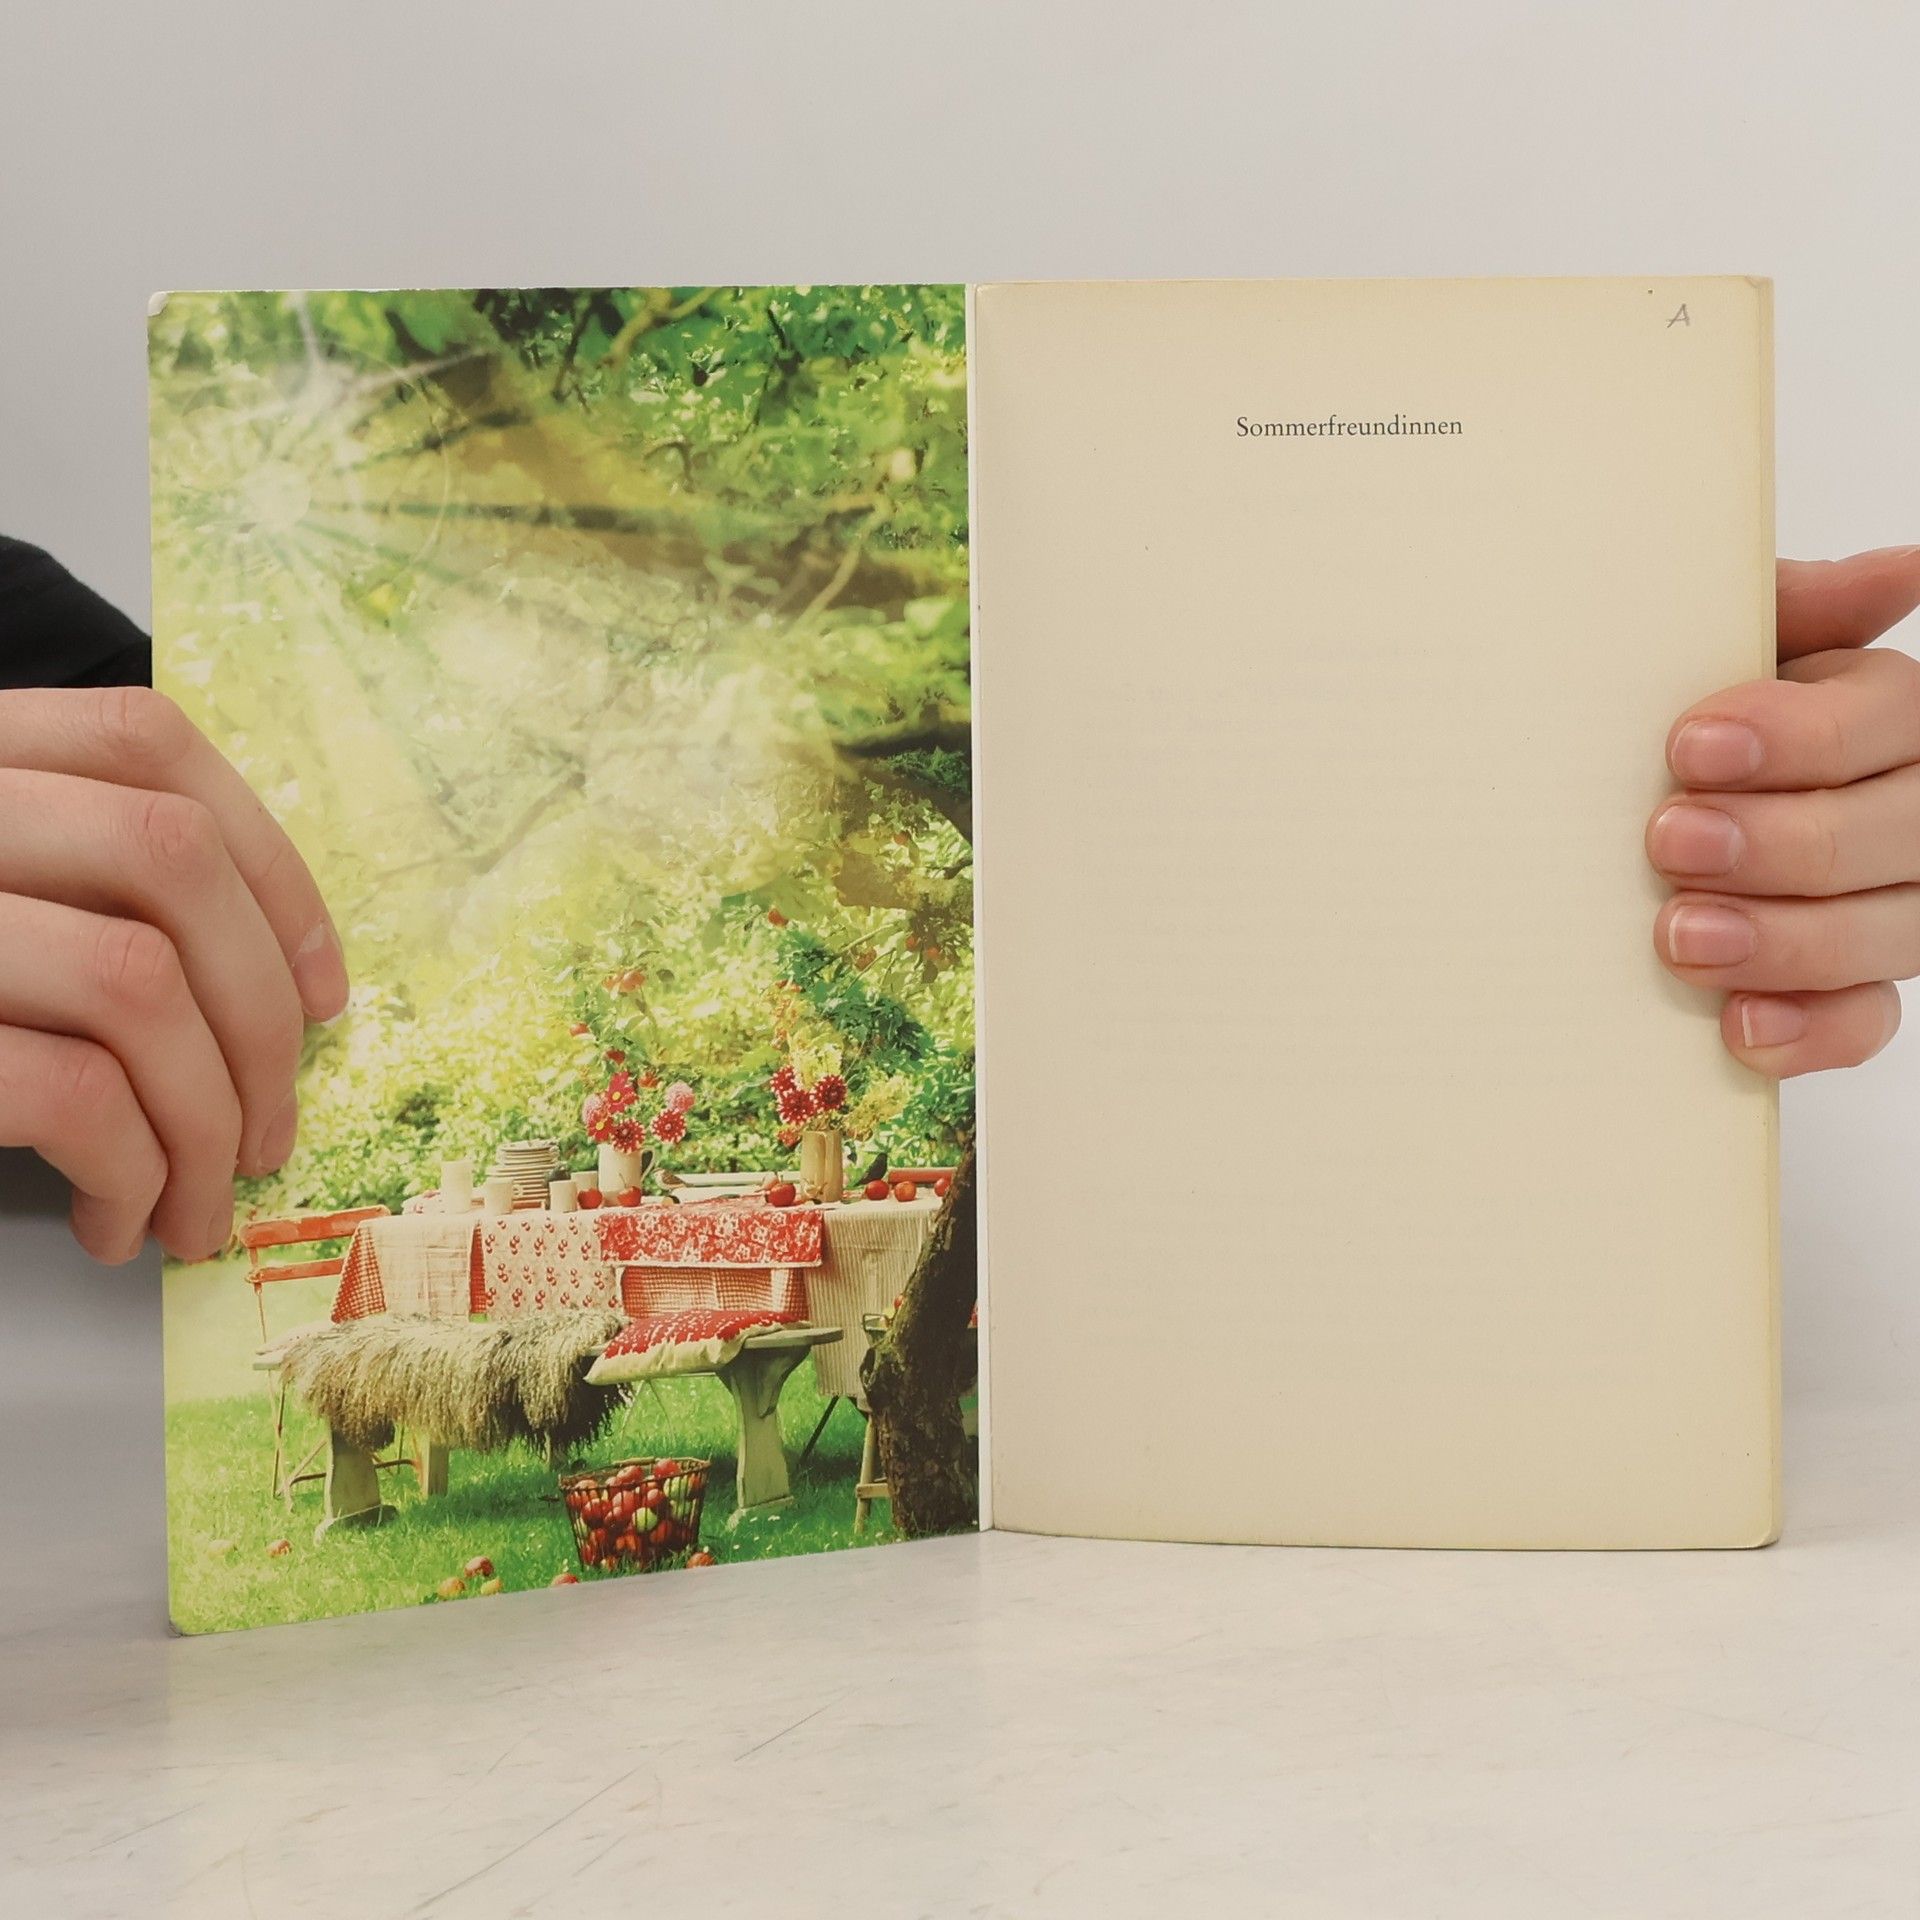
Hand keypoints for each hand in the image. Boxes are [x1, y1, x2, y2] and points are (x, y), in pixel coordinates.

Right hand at [0, 688, 346, 1261]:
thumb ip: (76, 894)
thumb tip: (281, 986)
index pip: (149, 748)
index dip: (268, 867)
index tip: (323, 990)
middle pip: (171, 857)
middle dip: (261, 1012)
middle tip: (275, 1131)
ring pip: (139, 983)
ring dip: (209, 1119)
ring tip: (202, 1206)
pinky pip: (68, 1088)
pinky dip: (132, 1168)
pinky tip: (118, 1220)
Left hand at [1648, 545, 1919, 1075]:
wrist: (1622, 799)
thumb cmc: (1675, 717)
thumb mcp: (1714, 647)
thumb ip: (1790, 611)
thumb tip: (1899, 572)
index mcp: (1885, 711)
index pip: (1883, 721)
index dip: (1795, 738)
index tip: (1688, 749)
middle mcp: (1910, 805)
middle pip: (1895, 831)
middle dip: (1780, 842)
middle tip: (1670, 842)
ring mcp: (1893, 900)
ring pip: (1890, 930)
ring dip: (1785, 940)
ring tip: (1680, 938)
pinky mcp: (1853, 983)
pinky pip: (1865, 1020)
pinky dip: (1809, 1029)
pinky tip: (1739, 1026)